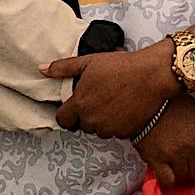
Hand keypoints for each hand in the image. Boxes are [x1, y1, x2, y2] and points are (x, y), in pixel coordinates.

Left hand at [43, 44, 179, 140]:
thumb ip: (63, 68)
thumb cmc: (122, 66)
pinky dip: (119, 123)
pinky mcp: (126, 132)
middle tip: (100, 98)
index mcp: (79, 104)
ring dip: (103, 120)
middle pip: (83, 124)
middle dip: (88, 114)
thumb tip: (42, 69)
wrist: (153, 75)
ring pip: (100, 129)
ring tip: (114, 101)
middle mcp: (92, 120)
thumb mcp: (89, 62)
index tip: (75, 107)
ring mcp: (109, 128)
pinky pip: (117, 132)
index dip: (67, 113)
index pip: (62, 120)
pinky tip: (125, 108)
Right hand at [132, 93, 194, 186]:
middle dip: (194, 168)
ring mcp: (174, 155)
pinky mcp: (156, 161)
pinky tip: (167, 173)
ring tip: (176, 166)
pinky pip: (167, 181)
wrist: (144, 103)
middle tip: (188, 162)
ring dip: (181, 174)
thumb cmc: (169, 103)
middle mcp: (192, 146)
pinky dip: (168, 181)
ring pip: (184, 177)